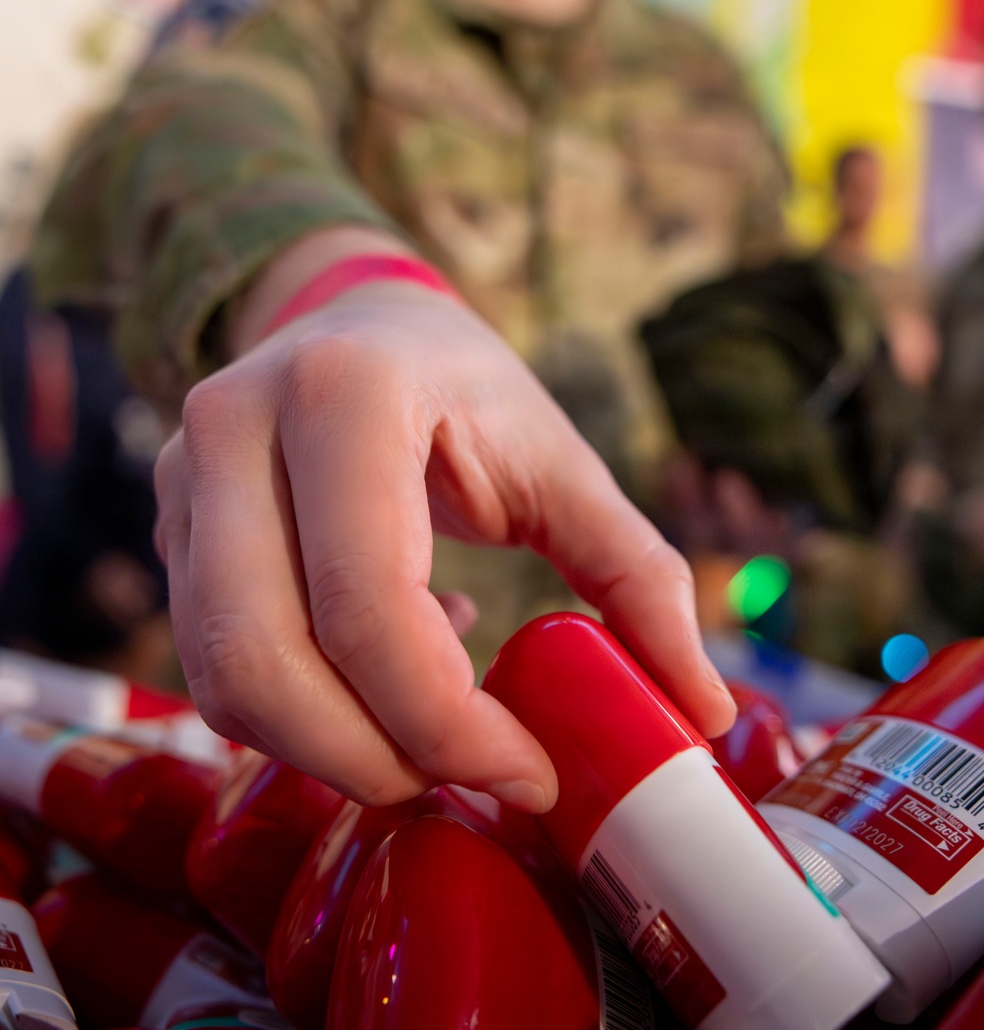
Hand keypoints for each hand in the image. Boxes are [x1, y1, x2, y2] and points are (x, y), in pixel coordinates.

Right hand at [155, 241, 734, 810]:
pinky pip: (210, 667)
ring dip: (329, 746)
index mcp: (346, 392)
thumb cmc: (469, 392)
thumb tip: (696, 712)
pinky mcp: (168, 527)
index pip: (367, 601)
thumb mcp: (562, 460)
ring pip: (221, 679)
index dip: (445, 721)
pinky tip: (379, 667)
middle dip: (371, 759)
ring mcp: (183, 477)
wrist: (359, 323)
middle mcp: (237, 426)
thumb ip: (635, 575)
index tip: (527, 773)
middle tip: (468, 779)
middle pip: (264, 659)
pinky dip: (297, 711)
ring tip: (428, 721)